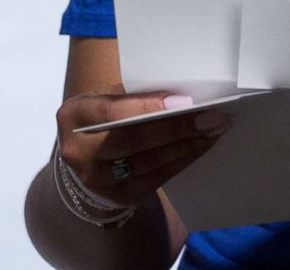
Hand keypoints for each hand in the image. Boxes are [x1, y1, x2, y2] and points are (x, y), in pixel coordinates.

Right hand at [54, 86, 230, 207]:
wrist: (88, 160)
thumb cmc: (105, 120)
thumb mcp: (106, 100)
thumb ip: (133, 96)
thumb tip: (181, 92)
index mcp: (75, 116)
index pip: (113, 111)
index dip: (149, 107)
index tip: (185, 101)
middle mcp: (80, 152)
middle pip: (134, 140)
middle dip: (177, 128)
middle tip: (212, 117)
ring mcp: (98, 180)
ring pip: (150, 162)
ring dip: (188, 145)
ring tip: (214, 129)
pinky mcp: (120, 197)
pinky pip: (158, 178)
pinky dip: (184, 160)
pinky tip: (202, 145)